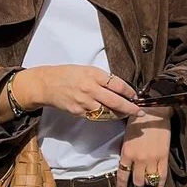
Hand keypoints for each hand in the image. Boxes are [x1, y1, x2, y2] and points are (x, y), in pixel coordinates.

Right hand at [13, 65, 142, 120]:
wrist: (46, 84)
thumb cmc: (67, 74)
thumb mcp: (86, 70)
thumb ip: (102, 78)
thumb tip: (119, 88)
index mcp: (93, 74)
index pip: (117, 84)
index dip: (129, 92)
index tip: (136, 96)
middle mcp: (90, 88)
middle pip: (115, 101)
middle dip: (130, 108)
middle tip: (140, 112)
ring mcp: (84, 102)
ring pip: (107, 112)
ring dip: (119, 115)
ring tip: (127, 114)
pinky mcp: (79, 112)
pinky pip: (96, 116)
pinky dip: (106, 117)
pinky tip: (112, 116)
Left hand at [116, 107, 172, 186]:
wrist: (155, 111)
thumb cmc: (138, 120)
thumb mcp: (126, 136)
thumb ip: (126, 151)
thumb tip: (127, 164)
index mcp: (127, 152)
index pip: (122, 175)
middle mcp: (138, 158)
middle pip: (137, 180)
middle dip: (137, 183)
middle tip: (137, 184)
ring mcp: (152, 159)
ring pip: (149, 180)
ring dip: (147, 182)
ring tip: (148, 183)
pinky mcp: (163, 157)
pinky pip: (162, 177)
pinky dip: (160, 186)